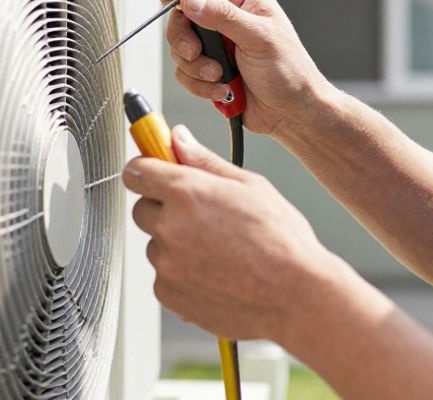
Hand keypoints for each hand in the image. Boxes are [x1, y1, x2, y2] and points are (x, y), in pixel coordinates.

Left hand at [123, 125, 335, 340]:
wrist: (294, 295)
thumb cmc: (280, 240)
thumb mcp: (249, 186)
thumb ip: (205, 160)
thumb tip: (179, 138)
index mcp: (186, 192)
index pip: (137, 171)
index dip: (145, 169)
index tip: (153, 172)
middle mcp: (170, 227)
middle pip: (142, 209)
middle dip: (164, 208)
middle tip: (201, 216)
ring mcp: (167, 264)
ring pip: (157, 245)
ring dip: (175, 244)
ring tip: (218, 250)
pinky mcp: (169, 294)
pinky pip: (165, 276)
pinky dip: (183, 274)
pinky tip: (216, 273)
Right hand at [160, 0, 331, 138]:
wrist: (291, 113)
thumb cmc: (290, 71)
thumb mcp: (259, 38)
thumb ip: (223, 16)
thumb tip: (191, 0)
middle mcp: (227, 17)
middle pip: (183, 14)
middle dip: (185, 38)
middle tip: (196, 52)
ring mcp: (217, 44)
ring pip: (181, 46)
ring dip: (196, 66)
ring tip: (220, 75)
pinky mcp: (209, 68)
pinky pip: (186, 72)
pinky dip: (200, 85)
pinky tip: (223, 89)